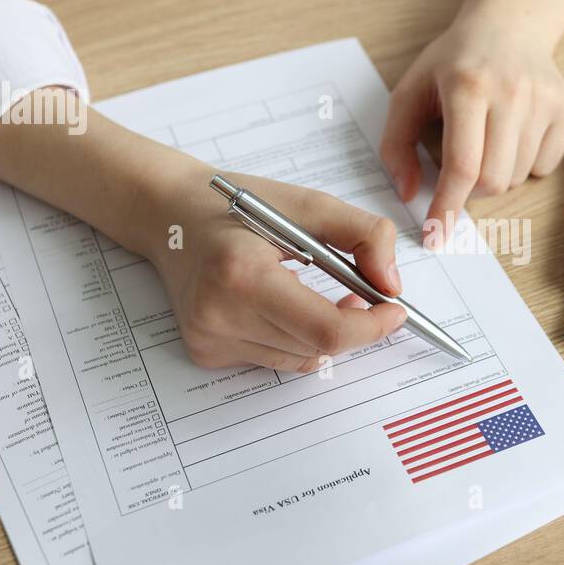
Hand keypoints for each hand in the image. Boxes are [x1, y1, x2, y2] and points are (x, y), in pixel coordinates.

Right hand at [0, 95, 406, 372]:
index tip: (395, 309)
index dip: (371, 327)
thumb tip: (392, 286)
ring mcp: (209, 339)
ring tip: (322, 293)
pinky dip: (296, 339)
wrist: (168, 214)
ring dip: (327, 335)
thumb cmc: (237, 204)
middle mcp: (219, 314)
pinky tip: (285, 305)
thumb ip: (364, 235)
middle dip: (356, 327)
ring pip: (301, 360)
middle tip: (366, 296)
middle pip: (318, 348)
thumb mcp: (308, 204)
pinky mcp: (205, 352)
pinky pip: (276, 360)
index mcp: (243, 274)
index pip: (325, 328)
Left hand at [381, 11, 563, 230]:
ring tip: (486, 142)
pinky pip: (544, 166)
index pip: (462, 166)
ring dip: (496, 176)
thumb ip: (397, 144)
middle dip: (471, 192)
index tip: (436, 235)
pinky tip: (512, 134)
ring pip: (518, 177)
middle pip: (493, 181)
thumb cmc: (454, 62)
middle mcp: (511, 93)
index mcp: (467, 87)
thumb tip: (407, 193)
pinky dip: (524, 165)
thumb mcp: (411, 91)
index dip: (447, 207)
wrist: (509, 23)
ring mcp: (543, 100)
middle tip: (460, 170)